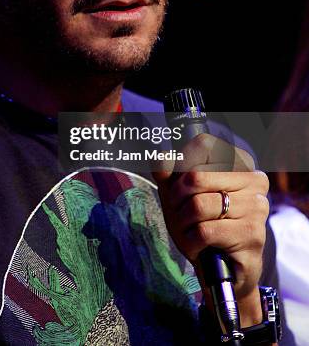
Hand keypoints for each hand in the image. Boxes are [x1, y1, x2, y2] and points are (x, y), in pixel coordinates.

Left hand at [152, 133, 269, 326]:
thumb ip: (167, 174)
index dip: (181, 164)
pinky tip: (199, 247)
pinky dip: (191, 241)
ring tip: (190, 231)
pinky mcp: (253, 234)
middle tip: (180, 214)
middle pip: (195, 176)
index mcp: (240, 163)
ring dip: (183, 223)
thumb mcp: (179, 196)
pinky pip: (205, 231)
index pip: (203, 145)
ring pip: (198, 205)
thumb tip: (160, 159)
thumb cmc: (201, 226)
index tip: (179, 185)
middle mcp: (254, 180)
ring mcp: (257, 207)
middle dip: (177, 200)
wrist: (222, 271)